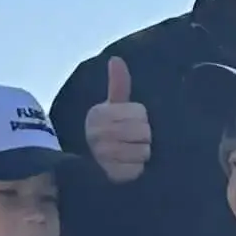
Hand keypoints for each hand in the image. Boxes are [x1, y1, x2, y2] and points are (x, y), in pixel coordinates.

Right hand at [85, 57, 151, 184]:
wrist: (92, 167)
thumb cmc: (108, 132)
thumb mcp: (113, 107)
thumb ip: (118, 85)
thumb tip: (116, 59)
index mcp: (98, 114)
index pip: (139, 113)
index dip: (141, 120)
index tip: (132, 125)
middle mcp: (95, 133)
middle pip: (142, 132)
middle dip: (143, 138)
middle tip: (134, 142)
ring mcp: (101, 156)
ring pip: (142, 152)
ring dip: (141, 155)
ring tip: (131, 155)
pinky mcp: (108, 176)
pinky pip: (136, 170)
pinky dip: (136, 170)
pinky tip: (128, 168)